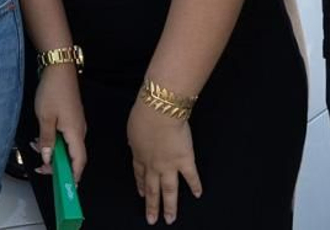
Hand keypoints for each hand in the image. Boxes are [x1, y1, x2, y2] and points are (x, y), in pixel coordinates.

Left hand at [31, 64, 87, 180]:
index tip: (65, 188)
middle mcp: (79, 131)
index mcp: (75, 133)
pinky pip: (65, 137)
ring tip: (35, 147)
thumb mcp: (45, 118)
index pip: (78, 162)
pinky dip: (53, 141)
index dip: (72, 177)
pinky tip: (40, 137)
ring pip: (67, 146)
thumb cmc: (53, 90)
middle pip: (73, 157)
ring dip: (52, 151)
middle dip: (57, 165)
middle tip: (41, 167)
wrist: (59, 68)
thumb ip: (46, 140)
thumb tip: (47, 158)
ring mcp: (76, 124)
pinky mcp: (72, 118)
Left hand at [127, 99, 200, 225]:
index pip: (139, 174)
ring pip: (169, 191)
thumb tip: (135, 142)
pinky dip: (195, 186)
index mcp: (139, 154)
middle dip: (152, 205)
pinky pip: (191, 177)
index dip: (141, 185)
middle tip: (152, 219)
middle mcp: (153, 165)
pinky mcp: (185, 160)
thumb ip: (135, 139)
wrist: (159, 111)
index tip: (141, 193)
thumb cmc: (144, 114)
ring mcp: (169, 165)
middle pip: (152, 189)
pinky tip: (198, 194)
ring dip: (170, 206)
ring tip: (171, 218)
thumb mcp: (132, 128)